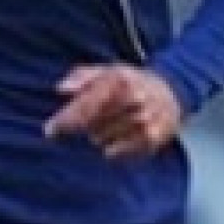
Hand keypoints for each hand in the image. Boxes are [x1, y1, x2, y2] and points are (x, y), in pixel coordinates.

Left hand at [45, 64, 183, 159]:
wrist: (172, 91)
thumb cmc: (132, 81)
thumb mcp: (108, 70)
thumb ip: (82, 77)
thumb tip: (61, 88)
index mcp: (119, 81)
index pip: (85, 107)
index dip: (64, 122)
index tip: (50, 131)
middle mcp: (133, 100)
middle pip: (91, 128)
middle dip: (85, 127)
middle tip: (93, 121)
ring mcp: (144, 121)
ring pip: (102, 142)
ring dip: (99, 136)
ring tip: (110, 124)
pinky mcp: (152, 139)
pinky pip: (118, 154)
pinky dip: (113, 148)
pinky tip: (119, 136)